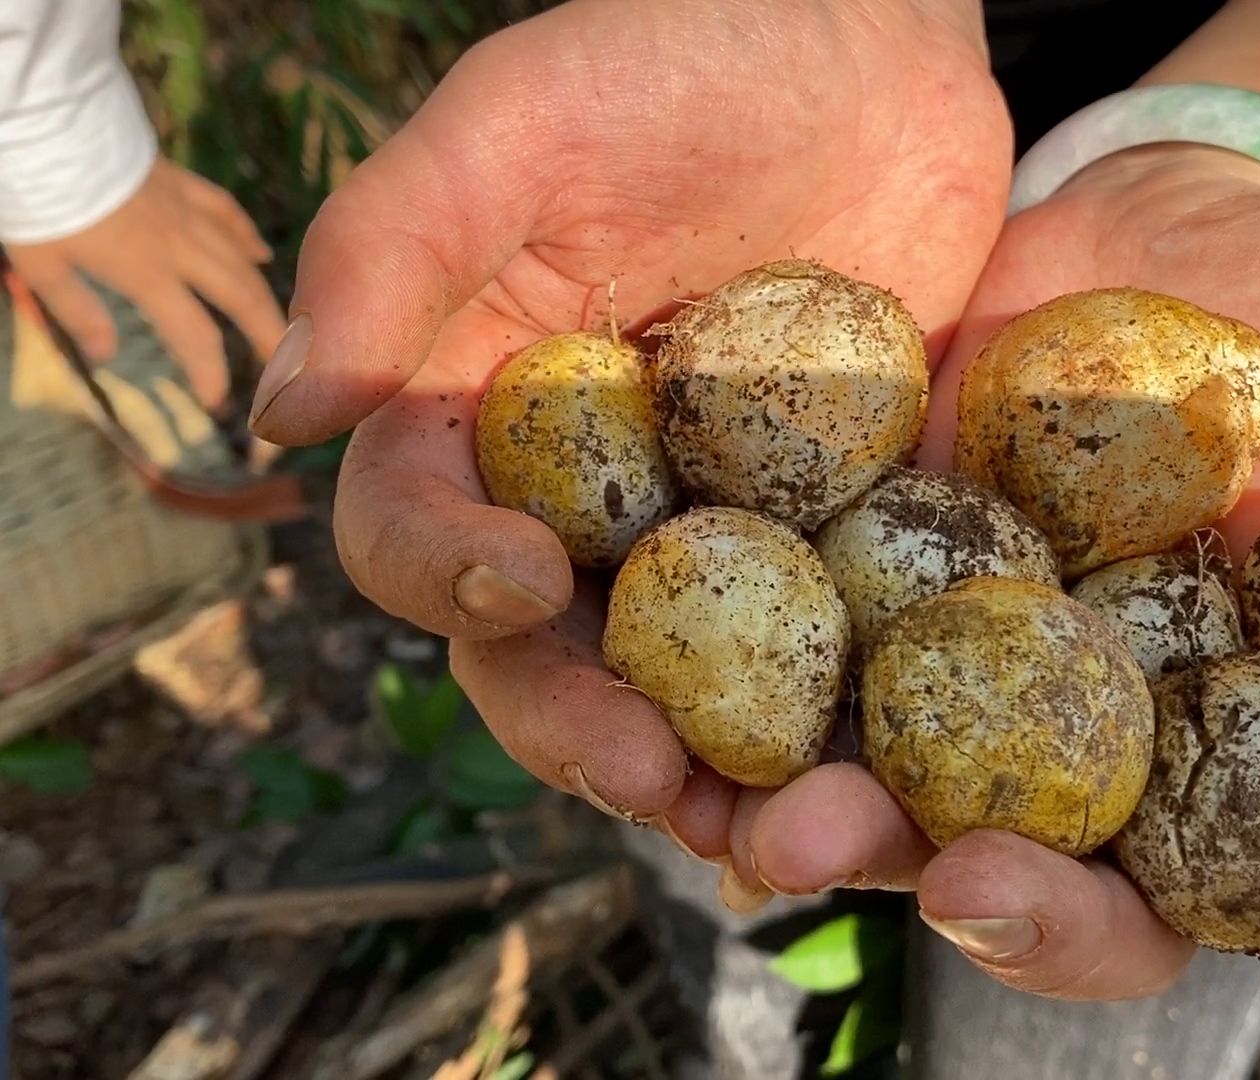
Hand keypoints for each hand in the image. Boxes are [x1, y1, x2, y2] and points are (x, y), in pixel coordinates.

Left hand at [6, 157, 283, 408]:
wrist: (50, 129)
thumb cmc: (42, 200)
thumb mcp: (41, 264)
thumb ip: (77, 311)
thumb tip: (105, 356)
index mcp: (146, 273)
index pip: (193, 334)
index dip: (210, 372)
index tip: (217, 402)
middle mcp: (180, 247)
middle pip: (240, 298)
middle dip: (268, 336)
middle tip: (286, 367)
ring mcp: (186, 212)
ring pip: (242, 259)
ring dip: (266, 296)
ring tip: (281, 325)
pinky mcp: (181, 183)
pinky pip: (225, 212)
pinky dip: (246, 236)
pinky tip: (261, 253)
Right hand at [249, 0, 1010, 865]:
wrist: (869, 38)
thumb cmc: (678, 52)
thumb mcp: (522, 119)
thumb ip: (391, 246)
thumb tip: (282, 413)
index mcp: (477, 416)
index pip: (417, 534)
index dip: (447, 577)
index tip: (520, 580)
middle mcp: (582, 497)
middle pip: (547, 652)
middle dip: (585, 725)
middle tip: (650, 777)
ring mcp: (715, 528)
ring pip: (686, 686)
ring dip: (716, 771)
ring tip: (773, 833)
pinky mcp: (837, 533)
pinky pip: (829, 652)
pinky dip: (845, 725)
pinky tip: (882, 777)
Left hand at [734, 145, 1259, 1021]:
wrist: (1165, 221)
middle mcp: (1139, 755)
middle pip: (1107, 889)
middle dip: (1044, 916)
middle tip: (977, 896)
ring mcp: (1002, 696)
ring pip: (933, 815)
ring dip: (857, 845)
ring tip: (783, 836)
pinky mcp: (888, 609)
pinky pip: (822, 686)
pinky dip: (756, 723)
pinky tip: (693, 736)